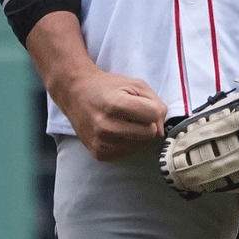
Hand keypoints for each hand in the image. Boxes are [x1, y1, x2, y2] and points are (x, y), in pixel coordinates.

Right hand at [53, 66, 167, 161]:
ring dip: (138, 134)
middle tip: (134, 114)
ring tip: (123, 121)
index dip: (153, 109)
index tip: (143, 104)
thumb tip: (162, 130)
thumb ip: (155, 103)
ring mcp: (101, 143)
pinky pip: (129, 153)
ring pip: (141, 146)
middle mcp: (106, 126)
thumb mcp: (134, 84)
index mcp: (115, 104)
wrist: (76, 94)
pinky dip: (127, 143)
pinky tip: (116, 131)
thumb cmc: (108, 87)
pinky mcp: (99, 154)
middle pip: (150, 134)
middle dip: (147, 123)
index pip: (154, 115)